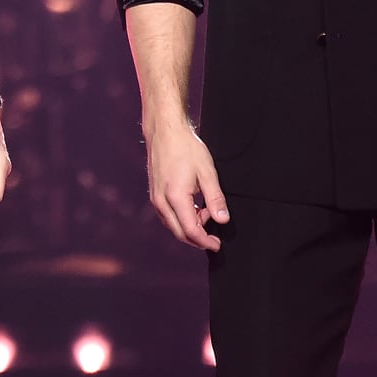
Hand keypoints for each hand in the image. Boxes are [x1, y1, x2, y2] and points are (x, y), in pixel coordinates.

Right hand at [145, 117, 227, 251]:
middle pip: (179, 233)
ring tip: (205, 212)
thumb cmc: (186, 148)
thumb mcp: (207, 172)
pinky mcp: (154, 194)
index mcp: (175, 197)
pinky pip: (167, 216)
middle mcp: (161, 201)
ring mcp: (155, 198)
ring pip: (172, 225)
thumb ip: (215, 199)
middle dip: (198, 238)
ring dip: (189, 227)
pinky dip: (181, 219)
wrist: (165, 132)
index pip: (190, 231)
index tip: (217, 244)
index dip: (205, 241)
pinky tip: (194, 208)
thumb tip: (223, 220)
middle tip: (214, 235)